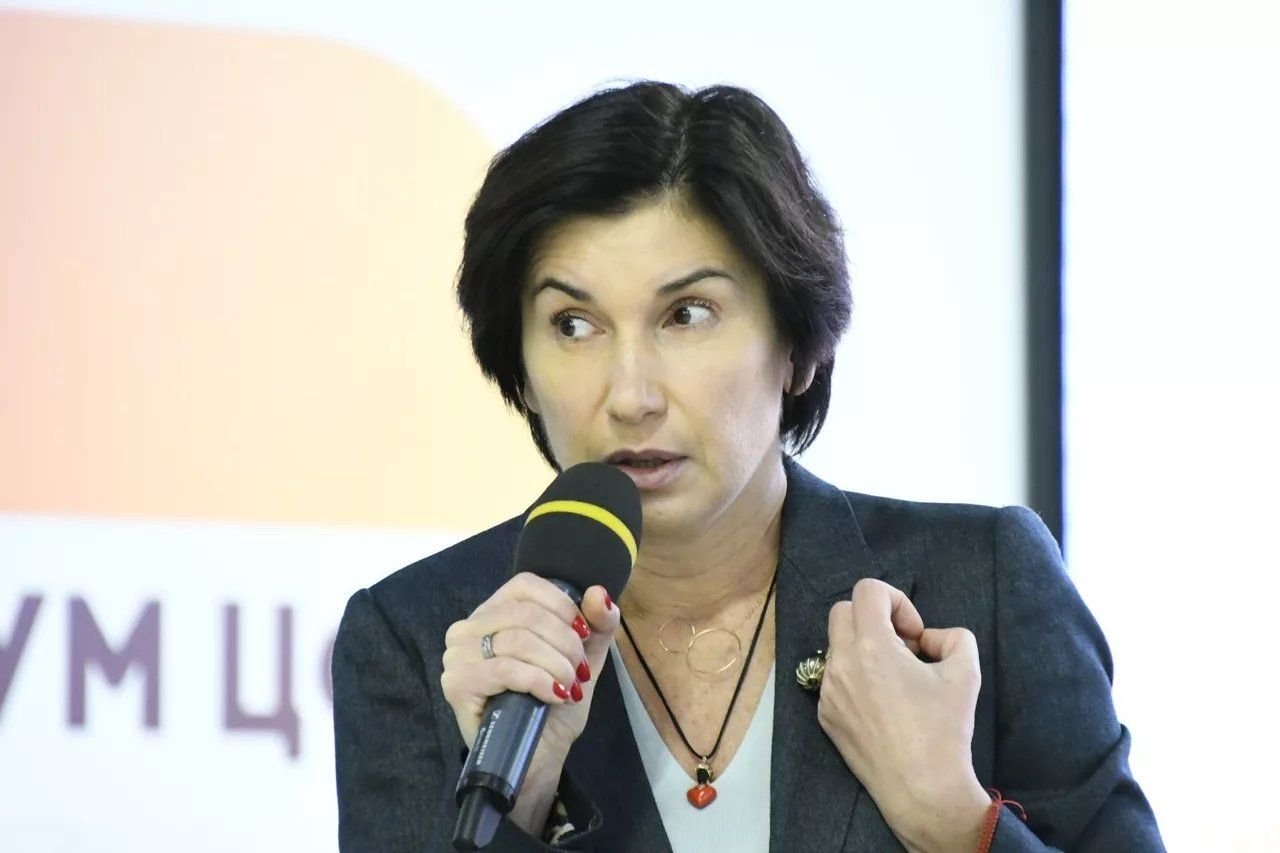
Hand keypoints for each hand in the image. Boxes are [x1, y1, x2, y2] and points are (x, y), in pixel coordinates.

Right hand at [441, 572, 618, 769]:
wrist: (539, 754)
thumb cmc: (553, 702)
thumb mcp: (584, 657)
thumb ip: (597, 623)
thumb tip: (600, 593)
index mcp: (495, 611)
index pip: (526, 585)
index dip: (562, 606)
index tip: (585, 634)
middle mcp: (469, 627)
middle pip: (527, 615)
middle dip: (565, 644)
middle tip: (579, 672)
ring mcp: (458, 655)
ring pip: (518, 641)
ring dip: (556, 666)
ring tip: (569, 688)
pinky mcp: (458, 684)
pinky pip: (506, 670)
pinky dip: (539, 681)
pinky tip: (554, 696)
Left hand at [818, 578, 988, 852]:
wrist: (921, 790)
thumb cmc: (944, 730)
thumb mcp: (966, 672)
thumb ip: (953, 637)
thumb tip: (928, 639)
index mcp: (871, 646)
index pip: (867, 590)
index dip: (896, 600)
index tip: (914, 634)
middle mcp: (841, 663)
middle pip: (842, 611)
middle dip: (874, 619)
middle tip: (903, 649)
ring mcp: (827, 691)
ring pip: (837, 646)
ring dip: (864, 648)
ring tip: (895, 678)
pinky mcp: (824, 715)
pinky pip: (834, 679)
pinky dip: (855, 677)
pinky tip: (882, 705)